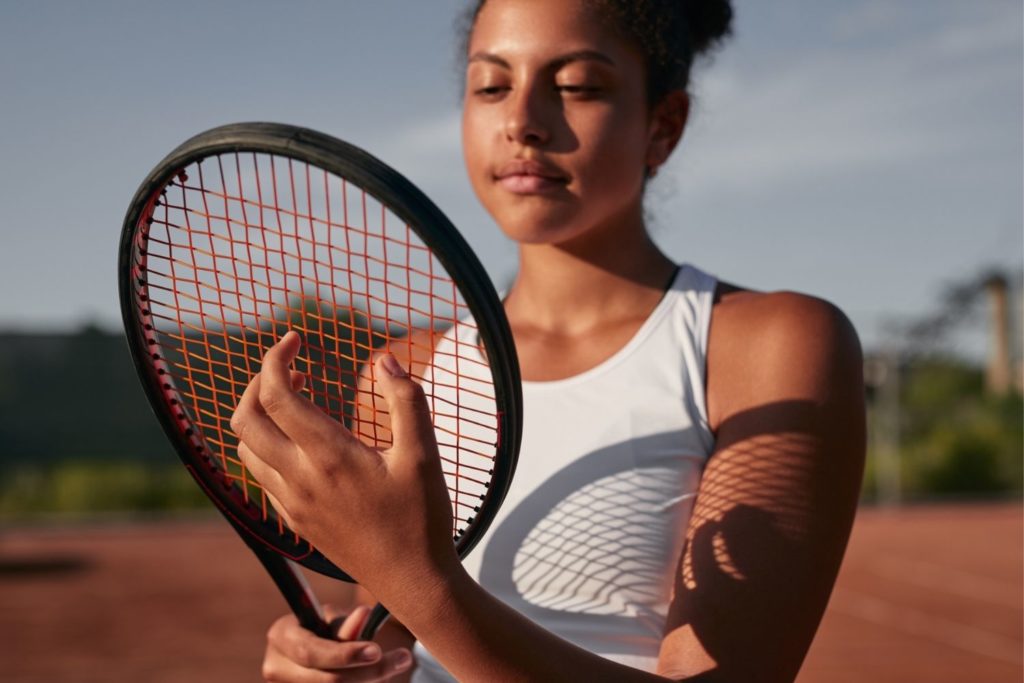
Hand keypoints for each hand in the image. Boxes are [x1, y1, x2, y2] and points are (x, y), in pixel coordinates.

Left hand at [231, 331, 457, 595]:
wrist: (413, 582)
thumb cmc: (423, 517)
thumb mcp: (425, 454)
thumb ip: (406, 400)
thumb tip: (383, 360)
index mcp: (329, 457)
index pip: (276, 395)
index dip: (276, 359)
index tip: (296, 339)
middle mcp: (300, 479)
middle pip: (245, 420)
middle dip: (259, 382)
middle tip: (292, 367)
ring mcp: (293, 503)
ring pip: (247, 450)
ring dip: (261, 416)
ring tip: (298, 399)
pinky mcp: (295, 521)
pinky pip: (261, 476)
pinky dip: (267, 447)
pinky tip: (302, 442)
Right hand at [263, 605, 413, 681]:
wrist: (307, 646)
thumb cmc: (322, 626)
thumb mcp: (331, 618)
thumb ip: (345, 624)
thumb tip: (364, 614)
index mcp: (281, 636)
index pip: (312, 652)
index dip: (345, 655)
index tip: (376, 650)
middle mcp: (276, 666)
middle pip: (326, 681)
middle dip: (367, 673)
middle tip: (403, 658)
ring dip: (368, 680)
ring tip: (398, 661)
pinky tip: (376, 675)